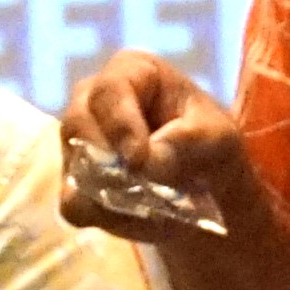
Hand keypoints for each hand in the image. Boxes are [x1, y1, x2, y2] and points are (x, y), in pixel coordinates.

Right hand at [60, 53, 283, 247]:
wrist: (205, 183)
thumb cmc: (209, 143)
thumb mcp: (217, 136)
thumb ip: (186, 142)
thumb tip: (145, 164)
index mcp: (129, 73)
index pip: (109, 91)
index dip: (119, 125)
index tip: (138, 159)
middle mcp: (91, 101)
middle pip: (77, 124)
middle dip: (109, 160)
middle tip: (141, 184)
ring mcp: (76, 144)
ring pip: (74, 168)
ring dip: (112, 192)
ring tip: (152, 204)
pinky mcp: (73, 183)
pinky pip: (75, 204)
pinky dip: (107, 216)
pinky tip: (139, 214)